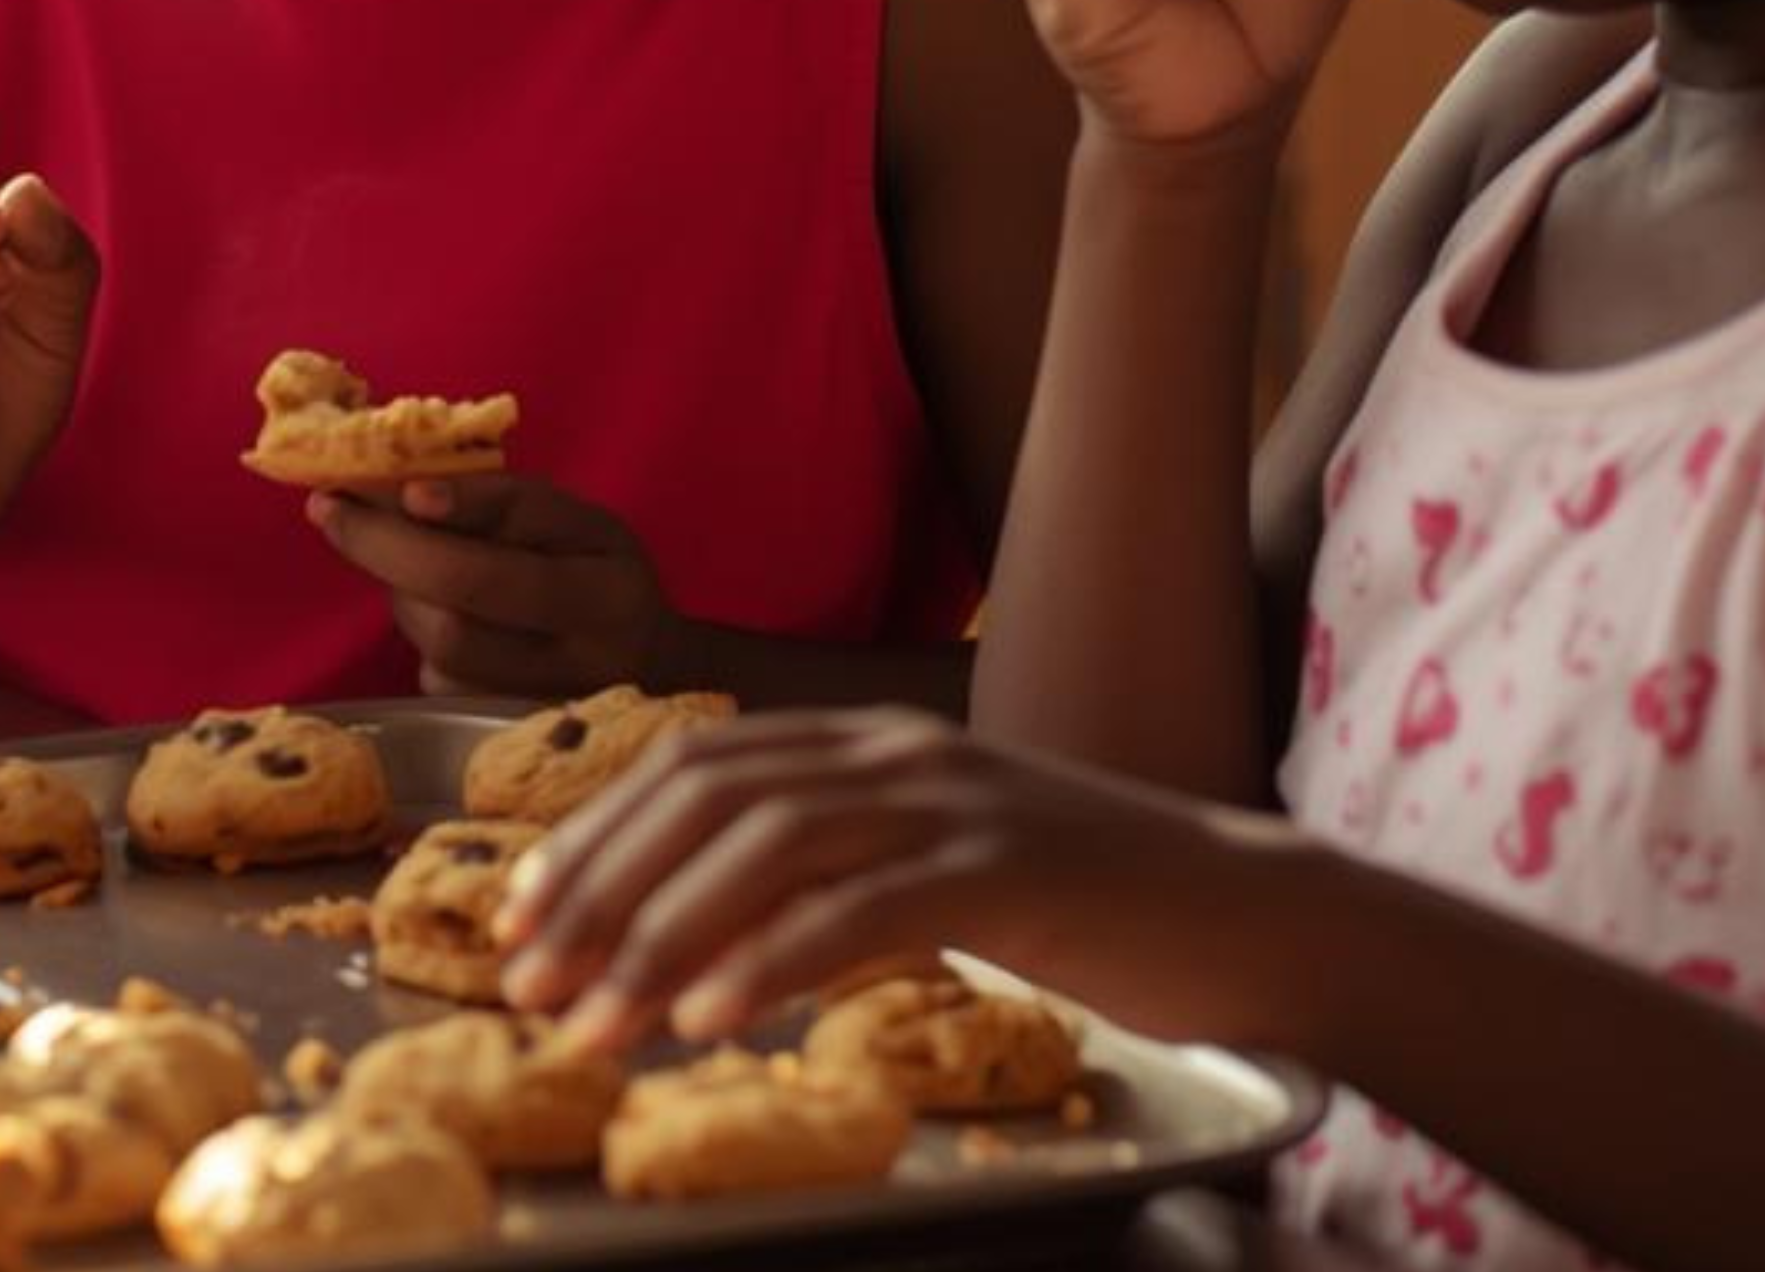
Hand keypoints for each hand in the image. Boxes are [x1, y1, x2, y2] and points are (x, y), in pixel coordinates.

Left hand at [309, 471, 679, 695]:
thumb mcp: (576, 523)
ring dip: (404, 593)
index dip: (452, 523)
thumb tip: (403, 493)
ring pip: (438, 650)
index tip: (394, 487)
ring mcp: (538, 711)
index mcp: (606, 596)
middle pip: (457, 617)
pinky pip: (439, 678)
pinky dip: (424, 635)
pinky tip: (443, 609)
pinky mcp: (505, 734)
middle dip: (384, 553)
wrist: (653, 667)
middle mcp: (578, 666)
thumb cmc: (598, 573)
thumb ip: (505, 504)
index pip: (514, 561)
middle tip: (329, 508)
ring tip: (414, 558)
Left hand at [495, 706, 1290, 1056]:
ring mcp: (954, 801)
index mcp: (870, 742)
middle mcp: (897, 752)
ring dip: (661, 935)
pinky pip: (865, 908)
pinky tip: (711, 1017)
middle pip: (707, 796)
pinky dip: (775, 959)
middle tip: (525, 977)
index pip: (694, 763)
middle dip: (598, 885)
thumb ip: (833, 881)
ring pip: (768, 849)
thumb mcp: (936, 873)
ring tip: (593, 1021)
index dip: (594, 831)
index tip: (518, 911)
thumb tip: (706, 943)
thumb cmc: (1086, 912)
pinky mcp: (1008, 869)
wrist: (1245, 914)